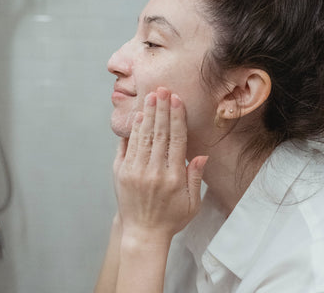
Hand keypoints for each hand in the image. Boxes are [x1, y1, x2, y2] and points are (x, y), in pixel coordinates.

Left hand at [113, 87, 207, 243]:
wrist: (143, 233)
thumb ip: (195, 178)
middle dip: (161, 109)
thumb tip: (201, 155)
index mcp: (174, 178)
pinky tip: (139, 117)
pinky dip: (134, 131)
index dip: (177, 118)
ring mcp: (136, 171)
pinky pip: (128, 147)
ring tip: (151, 97)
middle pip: (159, 133)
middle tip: (162, 90)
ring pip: (143, 137)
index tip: (177, 100)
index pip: (176, 140)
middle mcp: (154, 172)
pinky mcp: (122, 173)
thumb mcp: (192, 203)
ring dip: (148, 115)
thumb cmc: (171, 219)